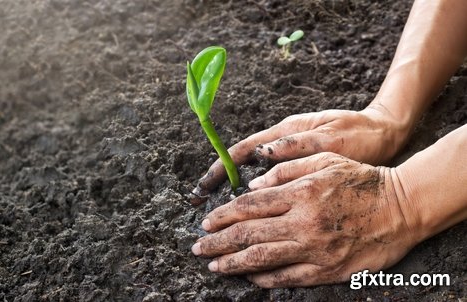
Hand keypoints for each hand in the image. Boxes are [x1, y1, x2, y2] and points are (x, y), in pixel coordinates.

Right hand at [191, 105, 409, 203]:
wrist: (385, 132)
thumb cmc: (359, 135)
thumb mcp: (329, 139)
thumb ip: (296, 145)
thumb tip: (262, 154)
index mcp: (286, 133)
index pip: (243, 150)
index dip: (220, 168)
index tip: (203, 187)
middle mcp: (282, 142)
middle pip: (240, 163)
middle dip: (218, 183)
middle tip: (200, 206)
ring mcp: (290, 153)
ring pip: (253, 174)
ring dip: (234, 192)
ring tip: (218, 217)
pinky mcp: (301, 165)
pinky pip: (271, 181)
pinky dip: (256, 196)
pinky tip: (251, 215)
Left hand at [191, 152, 417, 287]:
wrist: (400, 208)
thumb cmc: (360, 180)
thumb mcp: (324, 160)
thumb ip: (286, 169)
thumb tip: (254, 182)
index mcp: (300, 193)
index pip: (249, 206)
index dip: (223, 215)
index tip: (206, 222)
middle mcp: (302, 222)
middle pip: (248, 234)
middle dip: (218, 242)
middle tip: (199, 247)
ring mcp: (314, 249)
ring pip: (262, 259)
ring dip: (233, 263)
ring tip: (214, 266)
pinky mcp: (326, 269)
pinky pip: (288, 277)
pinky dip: (265, 278)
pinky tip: (249, 278)